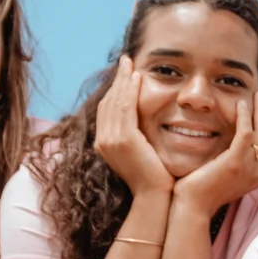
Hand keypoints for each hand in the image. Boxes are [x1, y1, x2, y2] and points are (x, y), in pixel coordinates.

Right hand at [92, 57, 174, 199]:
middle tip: (126, 60)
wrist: (154, 197)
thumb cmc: (154, 179)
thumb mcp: (140, 154)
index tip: (124, 73)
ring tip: (131, 64)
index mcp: (104, 144)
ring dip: (124, 80)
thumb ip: (136, 138)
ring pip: (116, 102)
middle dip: (117, 79)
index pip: (107, 109)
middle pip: (108, 101)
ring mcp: (111, 140)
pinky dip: (130, 91)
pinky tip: (138, 78)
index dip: (115, 89)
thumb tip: (141, 125)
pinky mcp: (124, 140)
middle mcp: (103, 141)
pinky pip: (126, 108)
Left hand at [171, 96, 257, 218]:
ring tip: (256, 95)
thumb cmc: (200, 192)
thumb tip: (228, 144)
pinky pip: (246, 134)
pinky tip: (240, 104)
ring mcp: (248, 169)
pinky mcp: (235, 163)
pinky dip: (245, 117)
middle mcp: (257, 173)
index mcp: (256, 176)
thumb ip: (231, 160)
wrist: (191, 207)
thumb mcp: (223, 175)